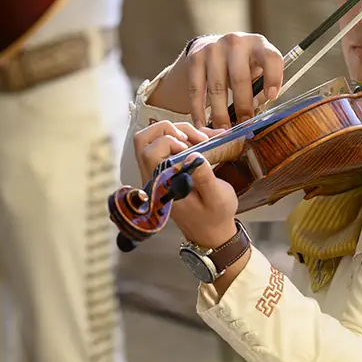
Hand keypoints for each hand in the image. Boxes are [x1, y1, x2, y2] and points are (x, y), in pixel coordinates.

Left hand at [132, 119, 238, 247]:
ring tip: (203, 140)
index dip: (170, 142)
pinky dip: (184, 137)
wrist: (212, 232)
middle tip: (193, 138)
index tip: (193, 149)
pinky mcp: (166, 170)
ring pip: (153, 138)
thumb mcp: (217, 198)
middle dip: (169, 129)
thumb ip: (204, 178)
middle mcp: (153, 177)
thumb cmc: (215, 217)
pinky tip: (204, 141)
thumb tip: (193, 155)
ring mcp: (157, 173)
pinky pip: (166, 144)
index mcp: (162, 186)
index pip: (150, 152)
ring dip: (179, 132)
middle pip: (143, 139)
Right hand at [148, 32, 284, 128]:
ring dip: (220, 114)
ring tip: (223, 131)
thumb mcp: (256, 69)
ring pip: (216, 87)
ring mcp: (213, 48)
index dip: (273, 78)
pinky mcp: (195, 58)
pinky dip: (198, 110)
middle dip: (243, 106)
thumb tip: (252, 118)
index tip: (272, 97)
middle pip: (240, 78)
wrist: (212, 47)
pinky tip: (202, 124)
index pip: (271, 58)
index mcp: (258, 44)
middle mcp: (235, 42)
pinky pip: (196, 89)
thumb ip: (260, 89)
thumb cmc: (241, 65)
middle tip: (244, 125)